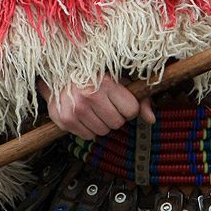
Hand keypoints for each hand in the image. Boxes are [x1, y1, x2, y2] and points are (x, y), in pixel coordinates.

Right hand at [39, 74, 154, 139]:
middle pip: (118, 123)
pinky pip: (87, 136)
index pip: (132, 111)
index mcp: (107, 84)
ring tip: (94, 110)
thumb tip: (152, 119)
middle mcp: (90, 96)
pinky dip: (88, 129)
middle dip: (115, 117)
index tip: (120, 102)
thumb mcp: (119, 81)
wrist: (59, 74)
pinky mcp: (64, 119)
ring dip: (102, 124)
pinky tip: (84, 116)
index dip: (128, 108)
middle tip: (105, 105)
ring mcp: (76, 109)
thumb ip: (140, 99)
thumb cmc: (93, 77)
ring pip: (103, 132)